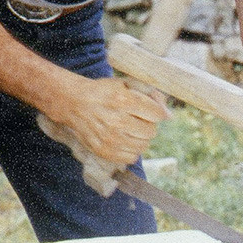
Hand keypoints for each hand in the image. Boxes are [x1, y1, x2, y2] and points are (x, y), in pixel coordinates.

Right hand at [45, 76, 167, 166]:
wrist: (73, 102)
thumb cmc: (104, 92)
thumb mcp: (126, 84)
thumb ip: (151, 95)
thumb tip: (170, 116)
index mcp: (124, 101)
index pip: (157, 114)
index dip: (156, 112)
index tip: (148, 110)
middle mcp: (118, 121)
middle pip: (151, 131)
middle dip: (148, 124)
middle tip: (136, 119)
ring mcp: (110, 138)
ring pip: (143, 145)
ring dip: (140, 137)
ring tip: (130, 129)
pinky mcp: (103, 151)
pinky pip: (131, 157)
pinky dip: (131, 149)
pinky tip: (124, 139)